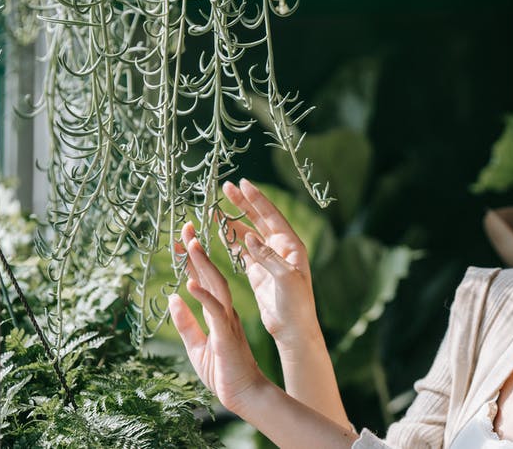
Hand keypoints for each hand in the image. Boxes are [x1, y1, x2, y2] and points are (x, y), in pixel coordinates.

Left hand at [169, 222, 267, 413]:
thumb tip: (173, 298)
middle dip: (197, 251)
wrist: (245, 394)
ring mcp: (227, 321)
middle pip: (211, 273)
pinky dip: (202, 296)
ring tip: (191, 244)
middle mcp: (225, 311)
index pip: (203, 279)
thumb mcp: (197, 345)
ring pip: (216, 285)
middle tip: (186, 227)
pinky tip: (190, 284)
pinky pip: (214, 311)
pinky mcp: (226, 334)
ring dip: (202, 264)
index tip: (181, 240)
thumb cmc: (224, 373)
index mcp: (219, 312)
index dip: (192, 259)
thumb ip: (186, 322)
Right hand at [218, 179, 320, 350]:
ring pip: (249, 233)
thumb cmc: (295, 304)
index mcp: (291, 245)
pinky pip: (243, 251)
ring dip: (234, 220)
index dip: (256, 199)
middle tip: (225, 187)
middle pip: (260, 219)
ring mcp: (269, 259)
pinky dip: (232, 240)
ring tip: (216, 209)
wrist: (293, 329)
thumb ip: (267, 256)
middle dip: (243, 202)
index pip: (272, 216)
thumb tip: (250, 235)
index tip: (242, 183)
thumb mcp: (284, 278)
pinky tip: (220, 232)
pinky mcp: (259, 272)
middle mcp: (281, 248)